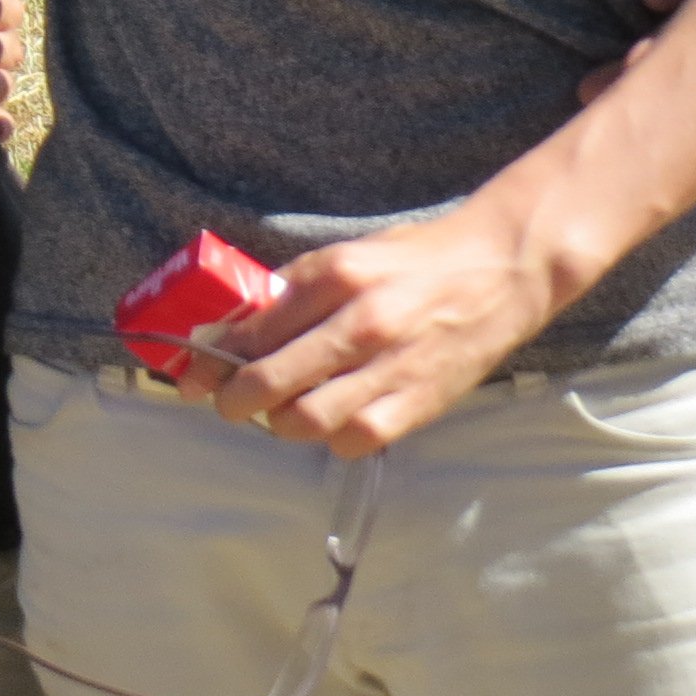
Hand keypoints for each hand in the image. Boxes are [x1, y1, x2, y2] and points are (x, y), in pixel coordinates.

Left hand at [189, 204, 560, 453]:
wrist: (502, 268)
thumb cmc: (415, 260)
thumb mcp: (346, 256)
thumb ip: (296, 290)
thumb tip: (240, 326)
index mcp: (332, 275)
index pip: (252, 327)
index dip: (213, 358)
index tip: (193, 374)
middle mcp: (359, 321)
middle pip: (271, 378)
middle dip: (234, 400)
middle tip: (225, 404)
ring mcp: (392, 364)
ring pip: (310, 418)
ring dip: (282, 424)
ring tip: (278, 416)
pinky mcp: (423, 398)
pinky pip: (359, 437)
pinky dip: (335, 439)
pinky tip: (332, 425)